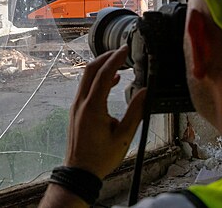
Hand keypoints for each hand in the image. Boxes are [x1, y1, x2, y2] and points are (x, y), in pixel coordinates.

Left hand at [64, 45, 146, 178]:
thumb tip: (145, 91)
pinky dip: (98, 79)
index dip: (116, 58)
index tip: (126, 49)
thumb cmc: (101, 157)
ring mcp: (76, 106)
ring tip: (120, 63)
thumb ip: (135, 112)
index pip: (105, 74)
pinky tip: (113, 82)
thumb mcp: (124, 136)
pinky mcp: (76, 110)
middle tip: (122, 51)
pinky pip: (86, 87)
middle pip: (91, 69)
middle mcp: (81, 102)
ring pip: (86, 77)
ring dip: (101, 67)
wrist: (79, 172)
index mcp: (93, 107)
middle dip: (106, 57)